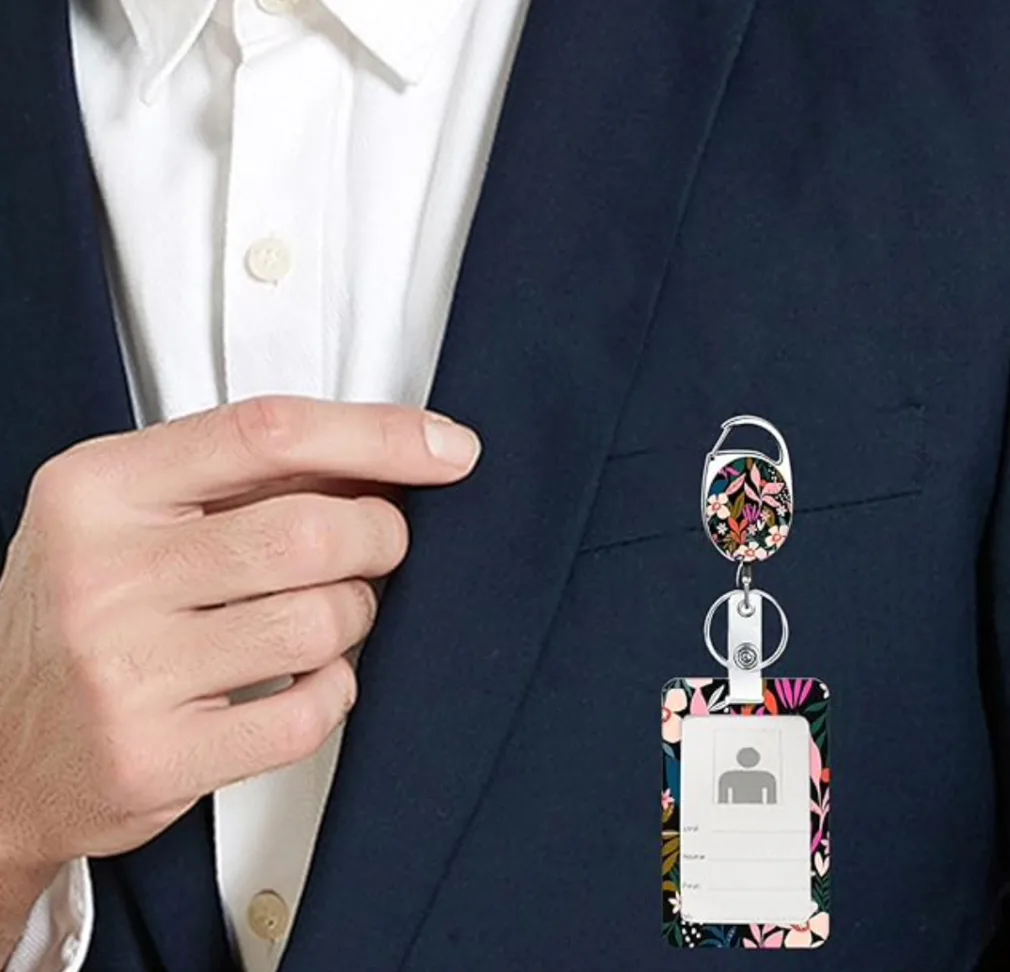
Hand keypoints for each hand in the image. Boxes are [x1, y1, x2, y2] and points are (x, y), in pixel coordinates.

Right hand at [0, 397, 479, 944]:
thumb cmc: (83, 616)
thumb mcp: (127, 516)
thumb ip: (238, 478)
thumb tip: (385, 458)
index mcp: (99, 488)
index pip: (267, 432)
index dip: (378, 435)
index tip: (448, 449)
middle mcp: (102, 573)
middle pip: (310, 531)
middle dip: (379, 535)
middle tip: (380, 544)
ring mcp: (123, 671)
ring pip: (320, 623)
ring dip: (355, 616)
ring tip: (328, 616)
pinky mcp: (155, 758)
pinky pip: (308, 713)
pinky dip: (335, 691)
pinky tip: (309, 680)